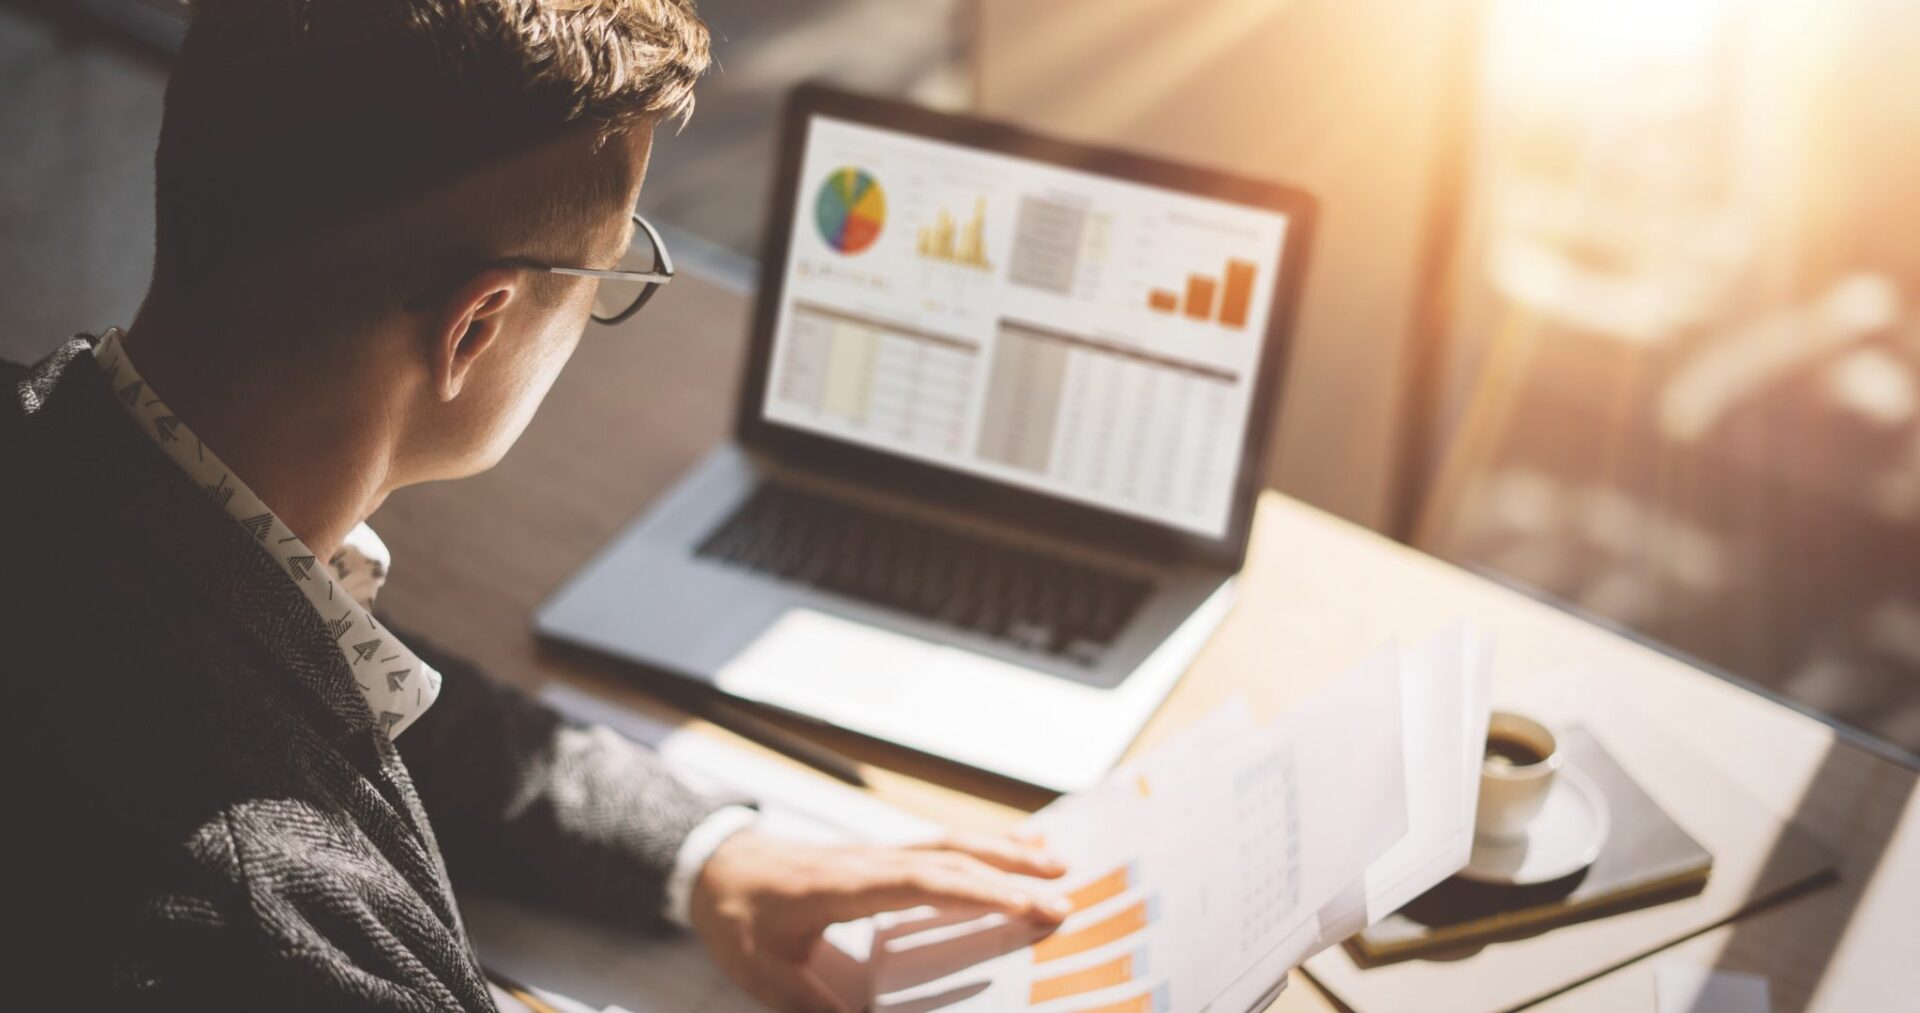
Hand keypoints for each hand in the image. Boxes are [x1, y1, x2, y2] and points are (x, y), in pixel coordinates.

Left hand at [689, 830, 1069, 1012]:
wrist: (713, 866)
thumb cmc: (737, 917)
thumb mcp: (764, 973)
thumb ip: (813, 1004)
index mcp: (845, 886)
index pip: (922, 882)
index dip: (976, 891)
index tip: (1025, 904)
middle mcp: (869, 860)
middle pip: (949, 857)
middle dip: (1009, 874)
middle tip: (1064, 895)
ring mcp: (876, 852)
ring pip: (949, 843)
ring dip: (1004, 850)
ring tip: (1056, 861)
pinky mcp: (879, 855)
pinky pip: (938, 845)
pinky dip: (981, 845)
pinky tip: (1011, 850)